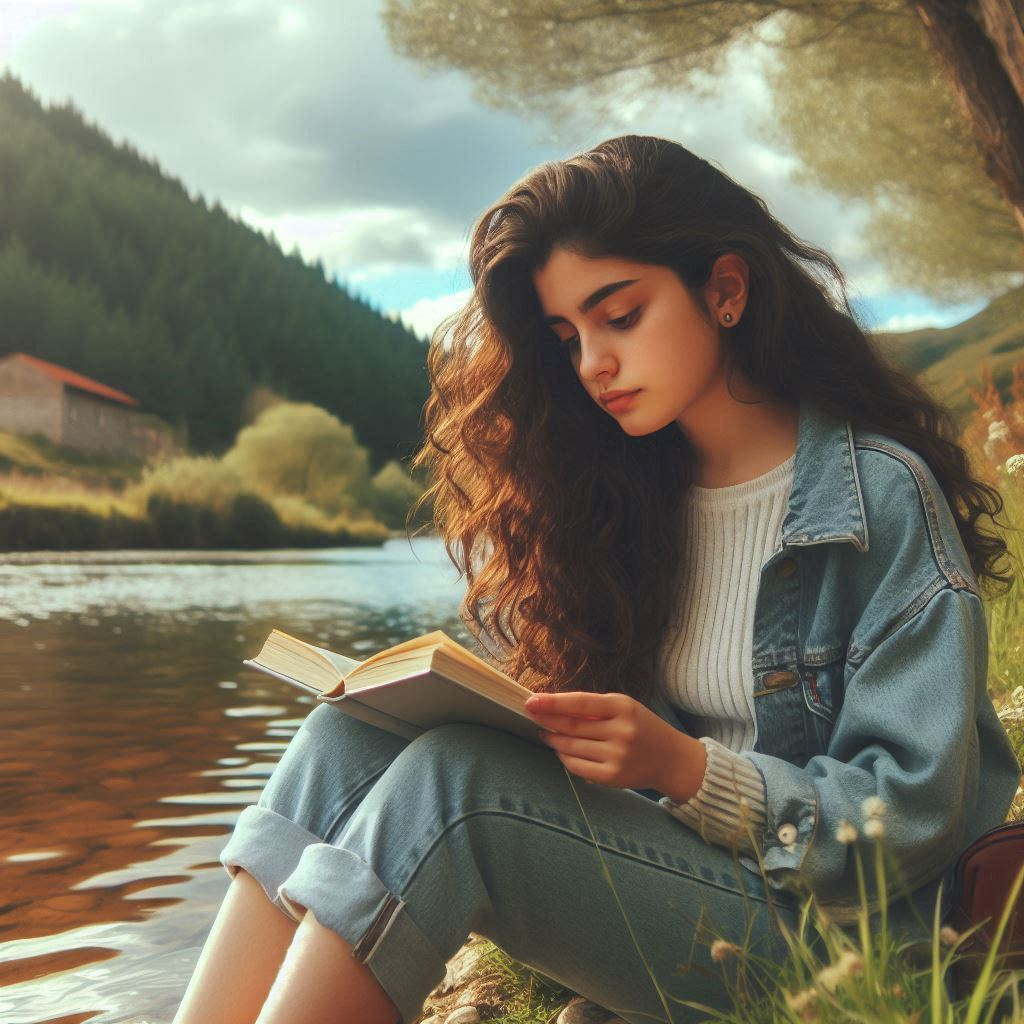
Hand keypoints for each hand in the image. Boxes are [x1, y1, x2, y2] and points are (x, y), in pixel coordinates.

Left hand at [523, 690, 705, 796]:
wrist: (672, 759)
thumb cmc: (642, 727)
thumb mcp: (625, 708)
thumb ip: (594, 709)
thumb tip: (553, 708)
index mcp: (623, 707)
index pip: (580, 703)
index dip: (552, 702)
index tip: (530, 700)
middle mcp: (621, 731)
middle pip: (572, 726)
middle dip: (546, 720)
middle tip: (531, 714)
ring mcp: (617, 756)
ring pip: (571, 747)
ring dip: (552, 739)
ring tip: (544, 733)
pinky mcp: (613, 777)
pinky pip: (577, 767)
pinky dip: (564, 758)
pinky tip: (559, 751)